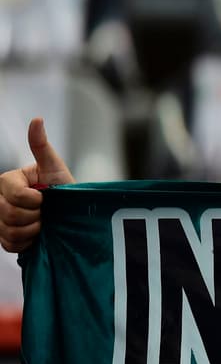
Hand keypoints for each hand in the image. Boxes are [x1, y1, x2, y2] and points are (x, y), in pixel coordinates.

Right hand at [0, 119, 74, 252]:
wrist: (71, 213)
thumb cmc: (63, 188)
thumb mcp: (55, 166)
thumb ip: (41, 146)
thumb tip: (36, 119)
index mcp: (8, 181)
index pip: (13, 195)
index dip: (33, 199)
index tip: (46, 196)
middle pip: (8, 214)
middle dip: (34, 214)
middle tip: (46, 210)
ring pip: (7, 230)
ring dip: (32, 229)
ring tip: (43, 222)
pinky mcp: (4, 237)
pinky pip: (9, 244)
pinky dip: (26, 242)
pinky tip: (36, 235)